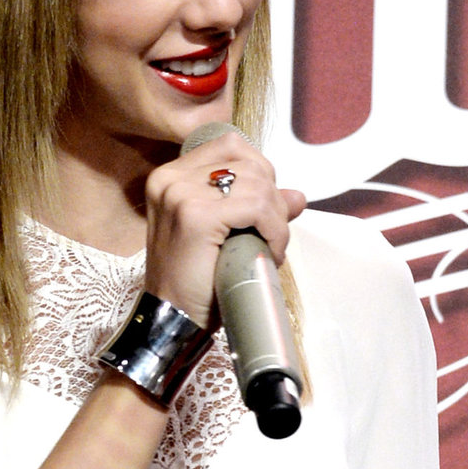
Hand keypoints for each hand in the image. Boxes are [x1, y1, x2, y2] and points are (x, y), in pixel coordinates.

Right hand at [143, 132, 305, 327]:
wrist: (172, 321)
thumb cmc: (193, 284)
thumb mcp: (225, 235)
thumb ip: (258, 208)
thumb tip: (297, 195)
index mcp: (170, 177)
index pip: (231, 147)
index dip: (259, 175)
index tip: (262, 212)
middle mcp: (170, 179)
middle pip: (248, 162)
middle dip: (272, 198)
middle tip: (270, 234)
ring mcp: (180, 195)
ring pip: (257, 183)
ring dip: (276, 218)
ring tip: (267, 247)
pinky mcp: (195, 216)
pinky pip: (257, 207)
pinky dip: (274, 230)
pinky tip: (268, 252)